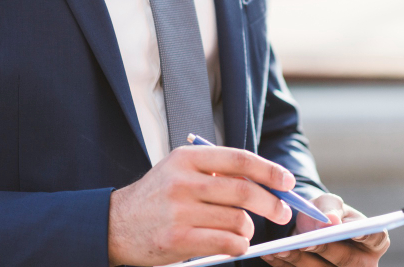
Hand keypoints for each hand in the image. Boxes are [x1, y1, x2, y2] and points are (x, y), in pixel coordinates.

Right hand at [108, 145, 295, 266]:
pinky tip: (231, 244)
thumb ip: (216, 171)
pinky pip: (226, 243)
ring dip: (248, 229)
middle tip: (282, 212)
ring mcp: (179, 211)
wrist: (116, 225)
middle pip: (244, 191)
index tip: (287, 181)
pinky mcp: (178, 239)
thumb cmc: (157, 197)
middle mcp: (183, 181)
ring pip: (238, 220)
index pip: (239, 160)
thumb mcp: (180, 171)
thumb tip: (265, 182)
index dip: (269, 170)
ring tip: (240, 230)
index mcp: (186, 158)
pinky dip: (238, 245)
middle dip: (271, 203)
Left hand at [261, 194, 389, 266]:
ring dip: (298, 260)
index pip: (376, 238)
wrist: (311, 229)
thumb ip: (330, 209)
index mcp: (373, 241)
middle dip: (324, 249)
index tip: (350, 229)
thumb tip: (330, 222)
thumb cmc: (326, 214)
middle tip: (304, 240)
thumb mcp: (329, 204)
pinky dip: (285, 265)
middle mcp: (363, 264)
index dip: (366, 235)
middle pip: (346, 260)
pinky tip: (272, 254)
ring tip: (279, 249)